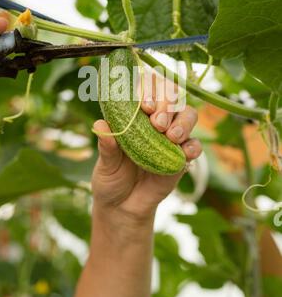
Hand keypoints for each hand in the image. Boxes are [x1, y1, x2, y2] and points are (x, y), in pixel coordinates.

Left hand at [92, 69, 201, 222]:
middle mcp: (155, 121)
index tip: (144, 106)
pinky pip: (195, 146)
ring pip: (188, 115)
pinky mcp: (182, 157)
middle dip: (167, 105)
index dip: (149, 91)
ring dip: (182, 122)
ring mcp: (171, 137)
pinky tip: (185, 154)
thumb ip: (107, 146)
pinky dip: (193, 147)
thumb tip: (101, 125)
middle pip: (171, 96)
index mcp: (135, 115)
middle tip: (157, 124)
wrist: (122, 208)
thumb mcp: (105, 164)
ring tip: (171, 137)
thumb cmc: (111, 178)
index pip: (147, 88)